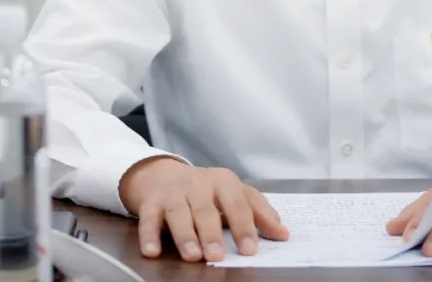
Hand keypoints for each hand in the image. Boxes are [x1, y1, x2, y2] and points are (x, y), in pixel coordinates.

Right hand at [119, 157, 289, 262]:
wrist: (163, 175)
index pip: (237, 203)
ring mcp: (173, 192)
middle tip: (217, 255)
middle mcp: (198, 183)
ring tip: (192, 255)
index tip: (250, 249)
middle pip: (205, 209)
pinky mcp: (151, 202)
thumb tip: (283, 234)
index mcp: (223, 181)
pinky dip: (149, 234)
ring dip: (185, 235)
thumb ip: (259, 212)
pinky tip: (152, 251)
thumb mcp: (235, 194)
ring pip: (178, 213)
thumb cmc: (207, 191)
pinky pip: (148, 218)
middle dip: (211, 233)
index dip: (244, 226)